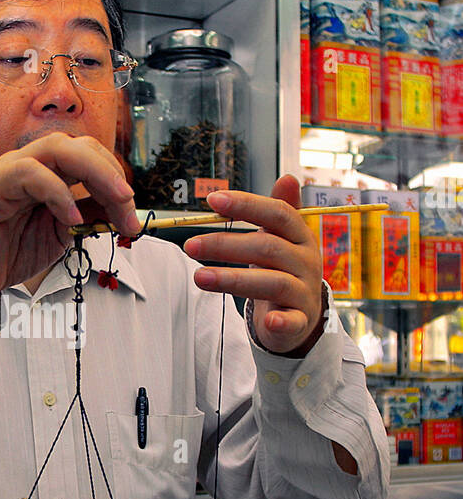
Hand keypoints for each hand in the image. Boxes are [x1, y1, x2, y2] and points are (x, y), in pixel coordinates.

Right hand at [0, 133, 139, 308]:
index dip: (115, 178)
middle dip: (111, 171)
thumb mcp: (61, 234)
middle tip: (129, 203)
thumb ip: (88, 218)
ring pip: (57, 148)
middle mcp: (29, 163)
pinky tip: (72, 218)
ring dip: (94, 171)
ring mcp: (9, 170)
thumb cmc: (10, 251)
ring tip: (115, 200)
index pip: (88, 156)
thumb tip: (122, 211)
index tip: (132, 216)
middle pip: (78, 145)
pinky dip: (58, 193)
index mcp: (47, 171)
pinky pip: (30, 174)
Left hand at [182, 175, 323, 355]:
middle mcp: (306, 261)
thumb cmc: (285, 270)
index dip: (246, 205)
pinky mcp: (300, 321)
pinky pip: (292, 321)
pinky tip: (265, 321)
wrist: (303, 314)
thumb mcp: (284, 240)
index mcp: (301, 236)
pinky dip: (281, 321)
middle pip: (267, 248)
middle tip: (190, 245)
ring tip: (199, 277)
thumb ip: (279, 212)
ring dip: (233, 279)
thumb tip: (288, 177)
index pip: (277, 214)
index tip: (213, 201)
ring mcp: (304, 292)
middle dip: (225, 245)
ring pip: (272, 282)